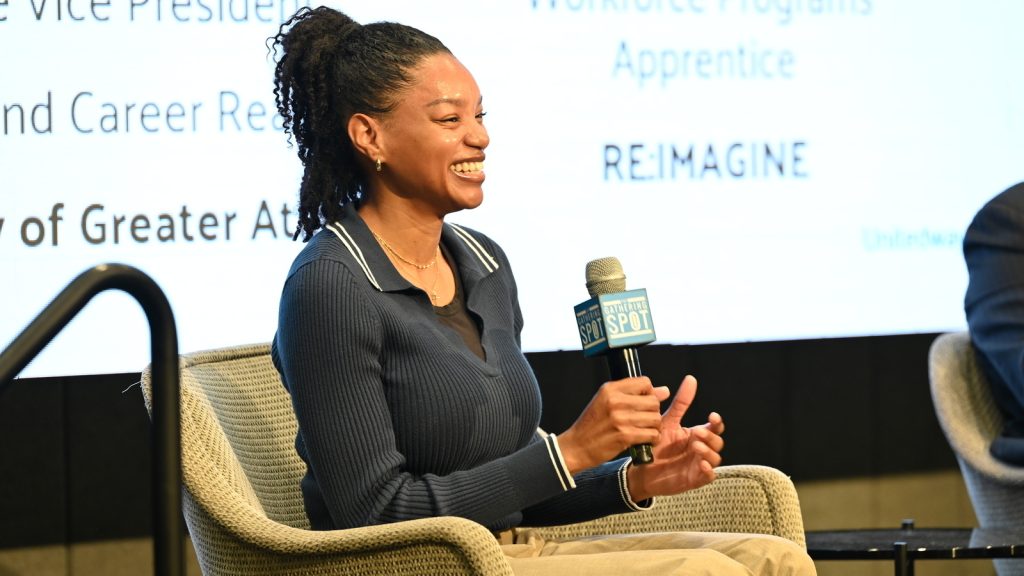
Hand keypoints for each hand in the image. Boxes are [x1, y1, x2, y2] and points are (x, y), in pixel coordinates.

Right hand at [558, 377, 670, 474]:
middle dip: (654, 412)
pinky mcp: (624, 436)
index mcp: (610, 389)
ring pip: (655, 419)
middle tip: (645, 419)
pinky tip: (644, 440)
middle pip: (653, 401)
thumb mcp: (606, 402)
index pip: (644, 382)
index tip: (643, 402)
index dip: (649, 393)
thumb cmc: (592, 424)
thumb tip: (664, 391)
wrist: (576, 446)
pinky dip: (652, 439)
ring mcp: (620, 418)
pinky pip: (652, 434)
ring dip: (654, 427)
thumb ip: (634, 395)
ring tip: (644, 430)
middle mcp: (615, 401)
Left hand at [626, 375, 724, 501]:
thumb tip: (691, 379)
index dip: (717, 422)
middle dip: (711, 436)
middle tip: (697, 433)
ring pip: (716, 458)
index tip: (712, 416)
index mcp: (696, 434)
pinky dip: (708, 470)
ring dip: (709, 451)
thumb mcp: (667, 421)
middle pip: (718, 442)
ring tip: (695, 446)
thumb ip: (681, 403)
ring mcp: (699, 464)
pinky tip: (701, 464)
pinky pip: (709, 476)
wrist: (641, 469)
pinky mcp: (695, 479)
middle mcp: (701, 448)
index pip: (715, 427)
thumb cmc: (656, 445)